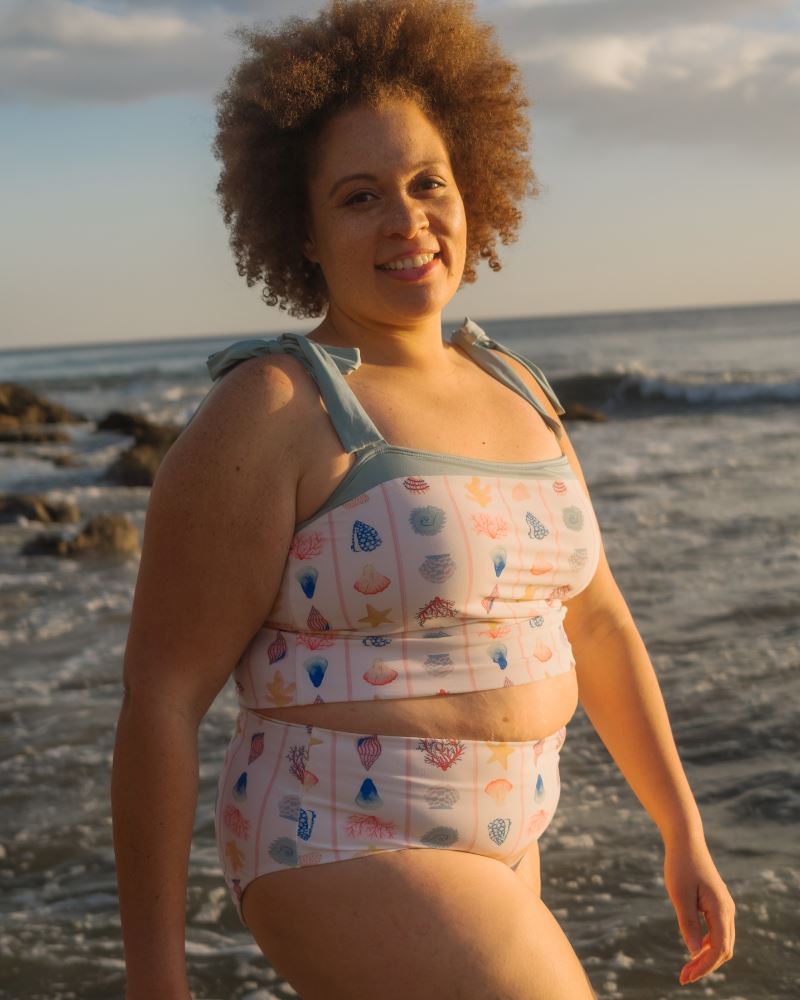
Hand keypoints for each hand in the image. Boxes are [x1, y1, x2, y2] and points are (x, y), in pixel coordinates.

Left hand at [662, 835, 735, 985]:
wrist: (686, 841)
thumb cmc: (681, 865)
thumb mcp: (679, 895)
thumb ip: (688, 923)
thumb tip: (695, 952)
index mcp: (721, 909)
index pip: (719, 949)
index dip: (704, 966)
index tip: (686, 976)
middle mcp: (727, 910)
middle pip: (724, 949)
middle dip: (705, 966)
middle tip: (683, 976)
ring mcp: (724, 907)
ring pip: (722, 942)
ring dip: (707, 957)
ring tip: (687, 968)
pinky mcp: (717, 904)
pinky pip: (718, 931)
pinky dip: (708, 945)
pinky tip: (693, 948)